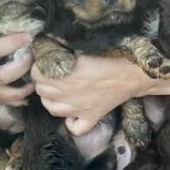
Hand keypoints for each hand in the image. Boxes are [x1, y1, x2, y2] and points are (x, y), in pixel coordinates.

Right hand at [0, 33, 34, 105]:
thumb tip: (13, 25)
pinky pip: (13, 101)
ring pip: (12, 93)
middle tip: (34, 55)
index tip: (27, 36)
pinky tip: (30, 84)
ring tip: (37, 72)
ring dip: (29, 84)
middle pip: (4, 76)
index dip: (10, 44)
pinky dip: (24, 95)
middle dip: (23, 66)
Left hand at [32, 55, 153, 135]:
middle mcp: (67, 93)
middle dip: (43, 81)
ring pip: (51, 108)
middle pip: (41, 89)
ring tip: (57, 91)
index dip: (39, 65)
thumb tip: (47, 41)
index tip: (46, 60)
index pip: (36, 72)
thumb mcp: (82, 45)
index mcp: (64, 73)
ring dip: (50, 99)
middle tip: (52, 73)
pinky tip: (72, 114)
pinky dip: (70, 123)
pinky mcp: (91, 117)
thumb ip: (62, 46)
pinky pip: (75, 128)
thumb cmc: (110, 55)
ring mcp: (78, 108)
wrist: (133, 72)